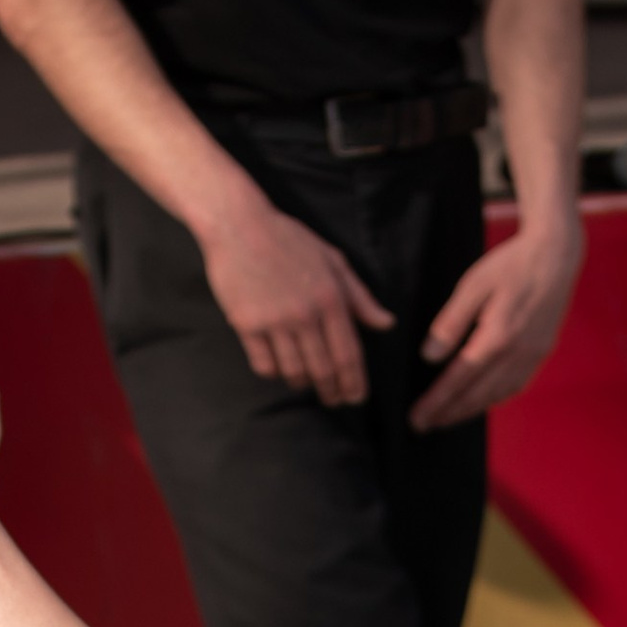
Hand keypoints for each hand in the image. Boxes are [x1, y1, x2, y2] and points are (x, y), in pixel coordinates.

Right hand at [198, 189, 391, 404]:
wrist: (239, 224)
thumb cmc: (288, 239)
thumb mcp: (333, 260)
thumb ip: (360, 296)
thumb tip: (387, 324)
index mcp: (331, 298)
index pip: (349, 353)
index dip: (355, 382)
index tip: (357, 398)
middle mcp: (306, 314)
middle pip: (324, 369)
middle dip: (332, 391)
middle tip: (335, 401)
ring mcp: (274, 321)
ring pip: (294, 372)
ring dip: (302, 384)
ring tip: (305, 384)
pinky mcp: (246, 324)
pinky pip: (264, 364)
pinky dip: (274, 373)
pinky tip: (278, 369)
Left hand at [410, 215, 581, 429]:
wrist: (556, 254)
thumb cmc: (510, 264)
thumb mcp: (473, 285)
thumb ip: (450, 323)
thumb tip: (429, 357)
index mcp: (498, 337)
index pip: (459, 379)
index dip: (437, 402)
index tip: (417, 417)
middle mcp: (518, 353)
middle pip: (478, 395)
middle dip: (449, 413)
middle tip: (423, 426)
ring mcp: (534, 355)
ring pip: (498, 395)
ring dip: (471, 411)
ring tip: (447, 418)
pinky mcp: (542, 351)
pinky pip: (516, 385)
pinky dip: (495, 398)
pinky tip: (481, 401)